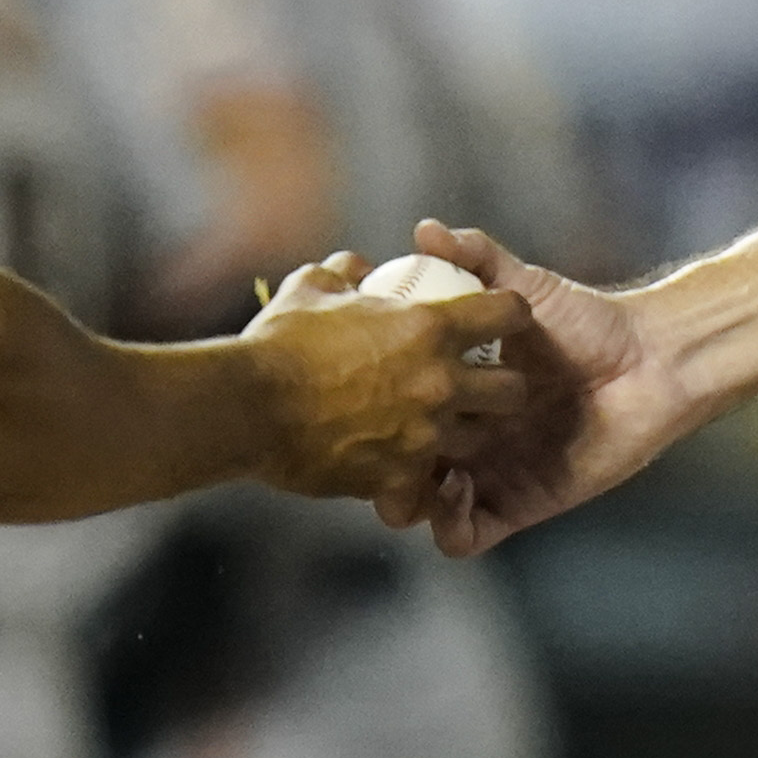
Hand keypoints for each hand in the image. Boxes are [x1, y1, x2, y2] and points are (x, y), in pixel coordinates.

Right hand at [232, 276, 535, 516]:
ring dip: (466, 434)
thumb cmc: (277, 343)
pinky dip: (423, 484)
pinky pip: (430, 490)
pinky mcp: (397, 479)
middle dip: (506, 386)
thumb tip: (360, 268)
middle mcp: (440, 384)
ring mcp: (423, 437)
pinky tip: (405, 474)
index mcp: (428, 328)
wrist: (244, 409)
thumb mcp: (313, 286)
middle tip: (480, 384)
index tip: (499, 315)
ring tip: (440, 429)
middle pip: (512, 390)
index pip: (506, 311)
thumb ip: (346, 271)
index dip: (508, 310)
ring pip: (478, 441)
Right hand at [391, 219, 700, 554]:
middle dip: (382, 465)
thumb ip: (475, 257)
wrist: (650, 362)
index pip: (394, 414)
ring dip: (408, 500)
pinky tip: (453, 494)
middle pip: (399, 467)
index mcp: (455, 392)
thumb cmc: (587, 320)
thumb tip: (424, 229)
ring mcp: (488, 475)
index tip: (358, 400)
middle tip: (379, 445)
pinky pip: (467, 537)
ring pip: (423, 508)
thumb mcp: (521, 286)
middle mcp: (466, 437)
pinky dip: (448, 528)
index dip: (372, 415)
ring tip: (418, 471)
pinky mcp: (518, 505)